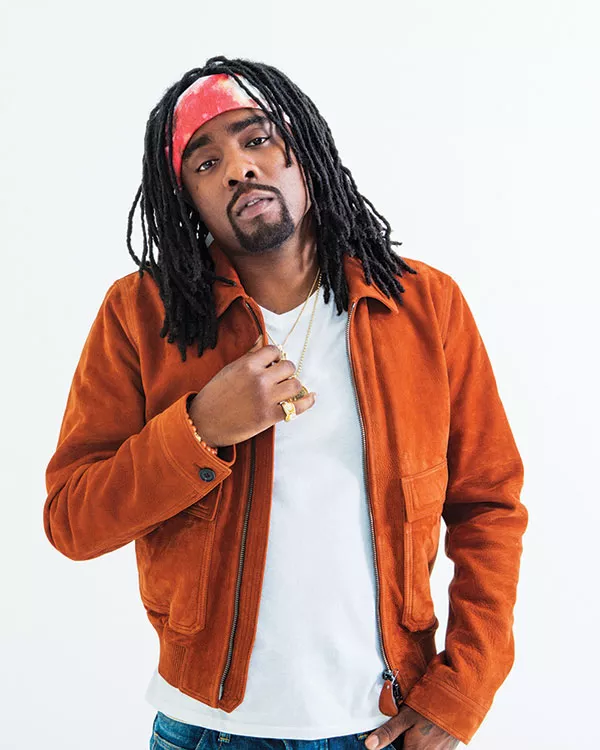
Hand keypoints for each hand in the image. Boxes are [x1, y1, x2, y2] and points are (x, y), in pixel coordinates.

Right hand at [188, 335, 316, 446]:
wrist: (203, 423)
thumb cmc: (214, 396)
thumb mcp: (228, 370)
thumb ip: (248, 356)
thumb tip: (261, 339)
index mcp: (247, 365)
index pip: (274, 351)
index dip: (276, 356)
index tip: (273, 363)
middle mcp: (259, 379)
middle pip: (288, 367)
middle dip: (286, 371)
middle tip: (279, 378)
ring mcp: (266, 398)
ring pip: (295, 384)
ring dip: (293, 385)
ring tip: (286, 389)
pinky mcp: (269, 417)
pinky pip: (297, 407)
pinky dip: (307, 402)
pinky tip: (311, 397)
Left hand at [364, 705, 459, 749]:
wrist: (460, 702)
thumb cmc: (432, 707)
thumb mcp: (406, 716)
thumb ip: (388, 732)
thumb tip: (369, 745)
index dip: (393, 747)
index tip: (393, 742)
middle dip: (403, 743)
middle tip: (404, 732)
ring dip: (414, 743)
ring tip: (415, 730)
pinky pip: (430, 749)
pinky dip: (424, 743)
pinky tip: (424, 731)